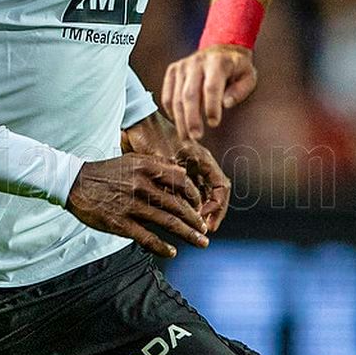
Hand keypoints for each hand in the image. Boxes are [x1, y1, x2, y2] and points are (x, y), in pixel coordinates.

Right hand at [65, 153, 209, 258]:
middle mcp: (141, 185)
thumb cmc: (107, 172)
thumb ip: (157, 166)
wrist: (74, 182)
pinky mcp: (120, 223)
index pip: (181, 181)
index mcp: (146, 168)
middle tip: (205, 230)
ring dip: (187, 234)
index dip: (195, 196)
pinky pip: (147, 238)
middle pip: (178, 205)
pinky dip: (162, 247)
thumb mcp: (132, 160)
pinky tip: (172, 252)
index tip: (200, 206)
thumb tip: (183, 174)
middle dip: (195, 220)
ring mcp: (130, 205)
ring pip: (167, 222)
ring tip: (200, 242)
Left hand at [122, 111, 231, 233]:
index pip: (221, 188)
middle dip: (209, 214)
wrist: (134, 123)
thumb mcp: (166, 159)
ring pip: (198, 197)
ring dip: (195, 213)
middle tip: (201, 231)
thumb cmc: (151, 135)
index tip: (206, 221)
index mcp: (202, 160)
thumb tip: (187, 209)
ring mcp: (185, 171)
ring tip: (189, 228)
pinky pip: (182, 196)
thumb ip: (176, 182)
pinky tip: (174, 218)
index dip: (217, 207)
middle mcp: (197, 167)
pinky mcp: (171, 176)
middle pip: (212, 196)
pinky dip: (181, 208)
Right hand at [162, 45, 256, 139]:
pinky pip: (168, 94)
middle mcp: (197, 62)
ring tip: (186, 138)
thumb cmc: (237, 68)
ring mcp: (183, 66)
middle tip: (195, 137)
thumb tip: (226, 103)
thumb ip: (240, 90)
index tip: (214, 124)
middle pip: (190, 94)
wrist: (222, 49)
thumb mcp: (248, 76)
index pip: (211, 87)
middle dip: (191, 118)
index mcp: (218, 62)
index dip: (211, 107)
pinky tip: (178, 123)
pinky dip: (171, 111)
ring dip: (180, 120)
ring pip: (177, 97)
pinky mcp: (173, 70)